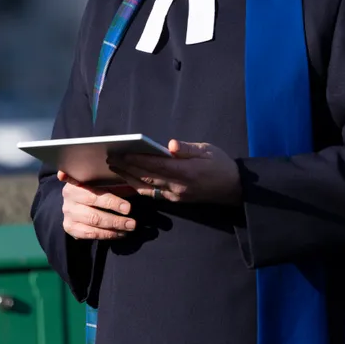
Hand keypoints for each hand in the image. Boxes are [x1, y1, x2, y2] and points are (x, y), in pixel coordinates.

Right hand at [58, 171, 137, 240]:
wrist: (74, 198)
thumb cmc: (93, 186)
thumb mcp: (103, 183)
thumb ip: (117, 186)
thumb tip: (138, 187)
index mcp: (77, 183)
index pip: (95, 194)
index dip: (112, 202)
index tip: (128, 208)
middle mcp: (69, 199)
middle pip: (94, 213)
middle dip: (115, 220)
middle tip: (132, 223)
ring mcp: (68, 214)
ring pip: (92, 224)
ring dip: (113, 229)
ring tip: (128, 228)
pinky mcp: (69, 227)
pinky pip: (89, 234)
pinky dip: (105, 235)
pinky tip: (119, 233)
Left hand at [108, 140, 241, 204]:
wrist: (233, 188)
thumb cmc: (220, 164)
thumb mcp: (207, 150)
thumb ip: (187, 148)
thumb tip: (171, 145)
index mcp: (186, 172)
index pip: (155, 165)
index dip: (137, 160)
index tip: (122, 153)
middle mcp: (178, 186)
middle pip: (147, 177)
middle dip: (127, 168)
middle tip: (111, 159)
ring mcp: (176, 195)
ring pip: (147, 187)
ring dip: (129, 178)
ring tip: (115, 168)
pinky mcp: (176, 200)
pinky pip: (153, 193)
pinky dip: (139, 186)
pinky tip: (130, 179)